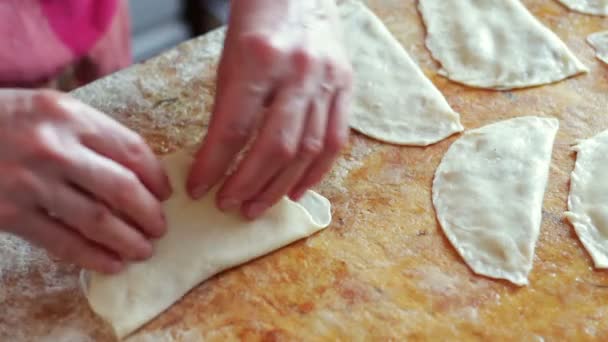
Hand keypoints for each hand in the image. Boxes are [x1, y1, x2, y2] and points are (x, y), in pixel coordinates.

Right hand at [0, 89, 170, 273]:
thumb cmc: (1, 119)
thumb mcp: (47, 107)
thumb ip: (89, 131)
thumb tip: (137, 169)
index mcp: (68, 115)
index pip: (132, 150)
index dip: (157, 177)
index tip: (165, 193)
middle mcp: (53, 147)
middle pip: (122, 189)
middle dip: (150, 214)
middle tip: (160, 227)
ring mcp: (29, 182)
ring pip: (97, 220)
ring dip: (128, 240)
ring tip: (143, 250)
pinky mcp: (8, 213)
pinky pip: (62, 242)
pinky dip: (92, 257)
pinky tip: (111, 264)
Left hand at [187, 0, 352, 218]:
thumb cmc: (257, 23)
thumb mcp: (231, 58)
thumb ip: (229, 108)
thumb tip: (219, 160)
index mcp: (258, 59)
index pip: (234, 127)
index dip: (214, 165)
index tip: (199, 188)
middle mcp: (298, 72)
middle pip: (275, 146)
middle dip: (248, 184)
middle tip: (229, 205)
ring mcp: (328, 80)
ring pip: (307, 150)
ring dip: (279, 187)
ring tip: (257, 207)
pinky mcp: (347, 87)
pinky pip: (335, 141)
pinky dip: (315, 173)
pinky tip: (296, 191)